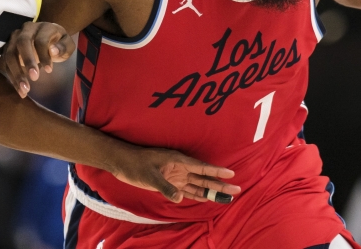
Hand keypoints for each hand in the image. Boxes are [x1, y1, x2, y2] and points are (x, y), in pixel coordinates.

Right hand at [0, 22, 74, 97]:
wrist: (47, 39)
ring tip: (25, 90)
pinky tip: (20, 90)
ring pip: (9, 54)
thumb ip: (63, 47)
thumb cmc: (58, 43)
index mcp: (43, 27)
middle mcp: (26, 30)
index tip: (49, 71)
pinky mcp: (7, 49)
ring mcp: (13, 39)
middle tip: (34, 78)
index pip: (40, 39)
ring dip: (16, 72)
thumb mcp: (67, 44)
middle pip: (22, 43)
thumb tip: (53, 51)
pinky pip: (5, 64)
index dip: (44, 55)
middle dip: (27, 61)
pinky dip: (12, 78)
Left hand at [109, 146, 241, 203]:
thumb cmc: (136, 165)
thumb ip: (165, 187)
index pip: (202, 168)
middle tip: (237, 189)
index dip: (217, 172)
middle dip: (220, 184)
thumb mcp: (149, 176)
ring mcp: (176, 176)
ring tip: (227, 197)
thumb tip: (179, 198)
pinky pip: (187, 190)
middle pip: (204, 178)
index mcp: (179, 161)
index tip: (231, 175)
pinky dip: (197, 195)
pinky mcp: (170, 182)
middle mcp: (181, 169)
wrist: (123, 162)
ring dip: (212, 191)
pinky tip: (206, 199)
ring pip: (198, 185)